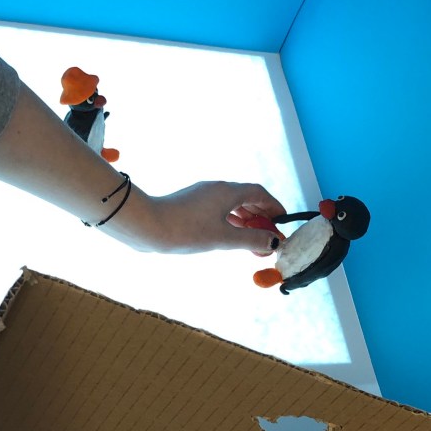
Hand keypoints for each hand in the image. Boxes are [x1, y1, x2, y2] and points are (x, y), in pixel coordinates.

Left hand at [149, 180, 285, 253]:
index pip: (259, 193)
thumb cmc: (185, 230)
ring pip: (232, 205)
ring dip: (246, 221)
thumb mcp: (223, 238)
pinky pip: (219, 210)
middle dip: (262, 217)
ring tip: (254, 240)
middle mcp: (216, 188)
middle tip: (270, 236)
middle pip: (247, 198)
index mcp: (227, 191)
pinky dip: (231, 222)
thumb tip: (273, 242)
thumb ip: (250, 240)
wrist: (146, 226)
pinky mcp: (191, 205)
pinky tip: (231, 235)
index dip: (274, 206)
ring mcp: (202, 196)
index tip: (283, 221)